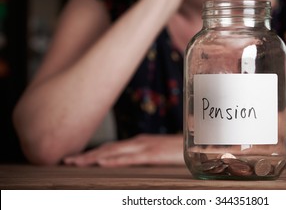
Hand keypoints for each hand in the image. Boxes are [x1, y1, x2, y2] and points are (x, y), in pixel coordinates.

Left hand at [63, 134, 183, 166]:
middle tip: (66, 160)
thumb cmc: (180, 150)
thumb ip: (145, 156)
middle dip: (86, 154)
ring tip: (75, 161)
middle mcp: (138, 142)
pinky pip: (130, 158)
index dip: (92, 152)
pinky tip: (102, 162)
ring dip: (93, 157)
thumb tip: (132, 163)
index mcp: (139, 142)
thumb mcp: (159, 153)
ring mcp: (145, 147)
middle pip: (107, 148)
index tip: (76, 157)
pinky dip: (114, 159)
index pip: (111, 147)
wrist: (200, 142)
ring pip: (113, 152)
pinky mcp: (153, 154)